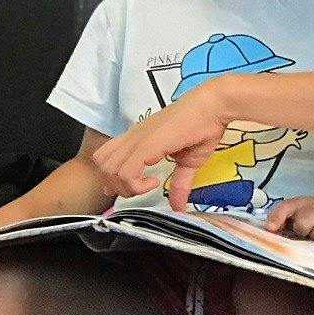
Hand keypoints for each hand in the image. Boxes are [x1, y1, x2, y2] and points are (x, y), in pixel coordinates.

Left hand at [93, 91, 227, 205]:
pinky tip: (154, 183)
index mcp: (138, 138)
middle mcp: (132, 137)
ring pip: (109, 169)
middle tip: (138, 190)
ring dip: (125, 186)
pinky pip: (126, 172)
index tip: (133, 188)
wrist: (212, 107)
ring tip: (146, 187)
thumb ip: (179, 184)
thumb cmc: (202, 128)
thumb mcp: (188, 163)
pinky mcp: (146, 145)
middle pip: (101, 164)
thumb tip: (179, 207)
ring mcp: (137, 140)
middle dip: (116, 185)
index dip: (112, 177)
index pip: (106, 156)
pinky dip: (135, 185)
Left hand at [264, 197, 313, 244]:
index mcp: (297, 204)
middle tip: (307, 232)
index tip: (271, 228)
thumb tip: (269, 230)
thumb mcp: (293, 217)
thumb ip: (279, 222)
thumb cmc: (310, 218)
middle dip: (304, 232)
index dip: (277, 217)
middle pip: (303, 225)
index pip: (284, 207)